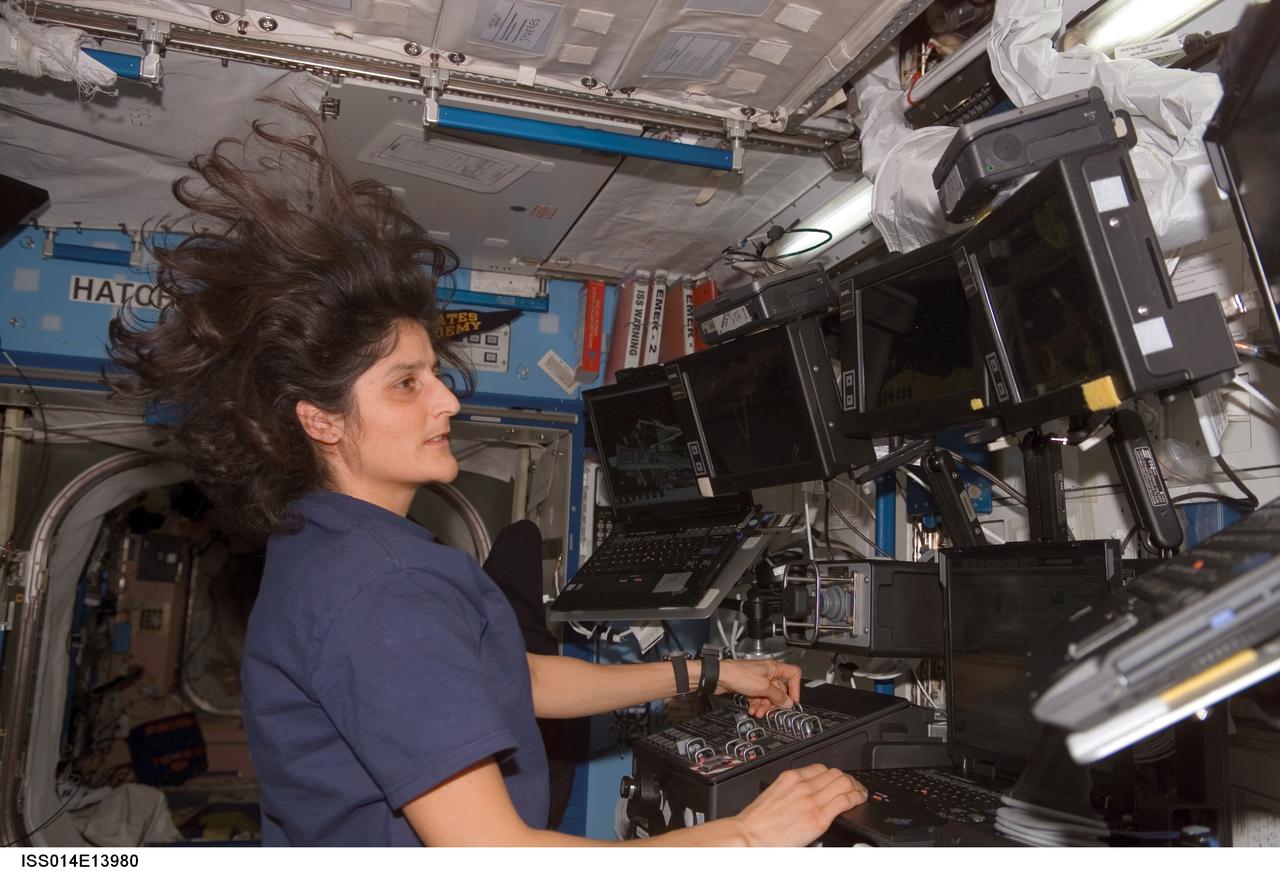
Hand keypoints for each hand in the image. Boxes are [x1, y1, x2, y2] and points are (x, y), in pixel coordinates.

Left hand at [716, 659, 801, 716]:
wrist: (719, 677)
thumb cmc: (738, 675)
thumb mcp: (763, 687)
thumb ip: (778, 695)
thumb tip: (788, 702)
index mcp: (773, 668)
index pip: (793, 674)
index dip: (795, 688)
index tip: (792, 700)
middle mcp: (767, 672)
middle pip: (779, 689)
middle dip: (775, 702)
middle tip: (772, 710)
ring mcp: (758, 679)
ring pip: (768, 695)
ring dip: (764, 706)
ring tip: (758, 712)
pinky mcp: (749, 685)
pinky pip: (758, 697)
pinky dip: (756, 704)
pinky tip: (752, 709)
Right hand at [731, 764, 867, 846]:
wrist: (749, 835)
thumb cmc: (757, 821)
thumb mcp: (774, 794)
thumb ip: (792, 790)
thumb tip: (806, 791)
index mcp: (790, 777)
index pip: (821, 768)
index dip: (834, 774)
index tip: (839, 779)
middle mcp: (802, 785)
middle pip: (835, 773)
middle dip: (848, 779)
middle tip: (853, 786)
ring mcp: (811, 801)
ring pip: (843, 783)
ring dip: (855, 787)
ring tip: (860, 793)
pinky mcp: (818, 818)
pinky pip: (844, 801)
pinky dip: (856, 798)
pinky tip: (858, 800)